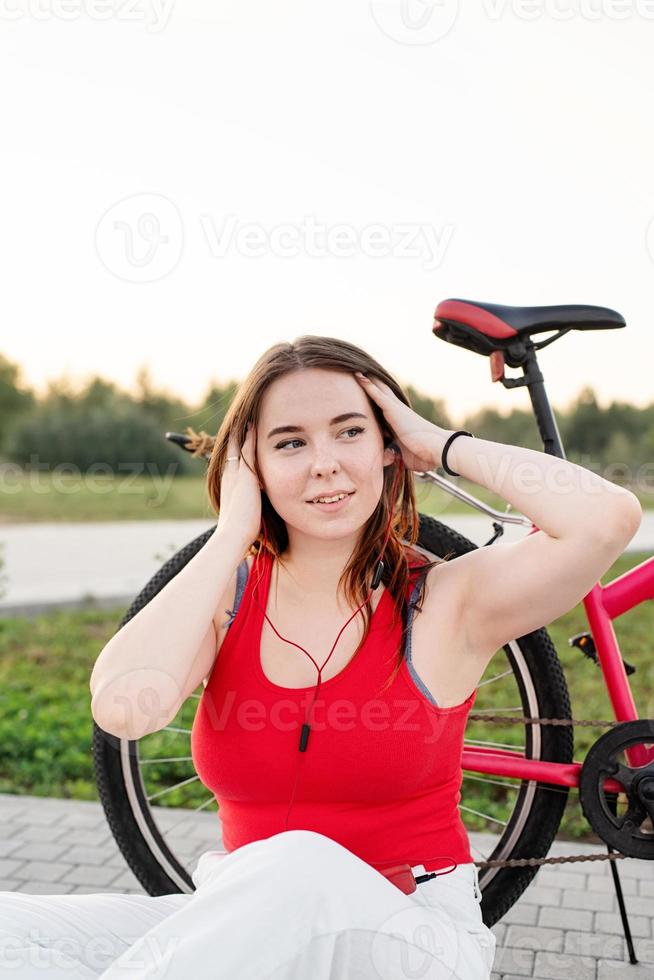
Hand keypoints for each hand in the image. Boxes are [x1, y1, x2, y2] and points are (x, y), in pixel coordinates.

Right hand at [216, 422, 261, 545]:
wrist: (233, 534)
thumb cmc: (240, 532)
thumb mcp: (244, 518)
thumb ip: (248, 513)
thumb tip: (255, 522)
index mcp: (228, 486)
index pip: (232, 465)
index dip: (235, 454)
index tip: (239, 443)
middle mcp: (229, 476)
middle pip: (231, 451)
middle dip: (236, 438)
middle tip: (239, 423)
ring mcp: (235, 473)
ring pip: (237, 447)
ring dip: (241, 433)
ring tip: (245, 418)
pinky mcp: (245, 472)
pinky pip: (246, 447)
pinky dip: (248, 436)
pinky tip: (253, 424)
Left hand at [354, 372, 438, 472]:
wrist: (438, 449)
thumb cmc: (425, 454)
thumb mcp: (404, 455)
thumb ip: (393, 455)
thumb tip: (386, 458)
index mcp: (400, 422)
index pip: (385, 407)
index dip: (377, 397)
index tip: (366, 390)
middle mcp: (398, 411)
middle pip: (382, 392)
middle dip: (372, 383)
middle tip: (359, 371)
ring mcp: (395, 409)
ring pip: (378, 389)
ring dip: (367, 379)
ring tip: (355, 368)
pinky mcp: (393, 409)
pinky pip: (377, 394)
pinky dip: (367, 385)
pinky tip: (359, 376)